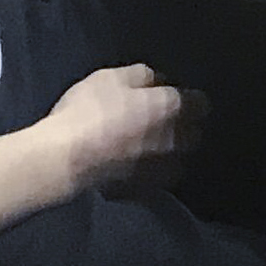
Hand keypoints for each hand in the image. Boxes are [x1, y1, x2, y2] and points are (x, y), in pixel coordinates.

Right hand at [36, 61, 193, 194]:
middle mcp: (174, 139)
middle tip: (167, 122)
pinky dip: (152, 174)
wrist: (64, 158)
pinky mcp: (142, 189)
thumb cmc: (89, 109)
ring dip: (172, 154)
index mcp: (170, 107)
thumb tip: (158, 81)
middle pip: (194, 134)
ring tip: (154, 148)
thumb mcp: (112, 77)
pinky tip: (137, 168)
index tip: (181, 98)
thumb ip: (143, 76)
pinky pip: (156, 180)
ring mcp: (160, 168)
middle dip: (186, 128)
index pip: (201, 103)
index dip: (192, 100)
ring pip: (178, 160)